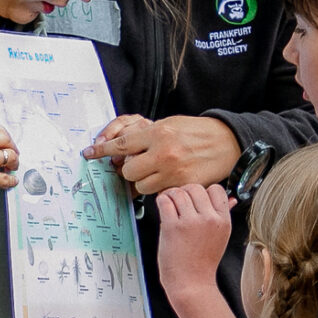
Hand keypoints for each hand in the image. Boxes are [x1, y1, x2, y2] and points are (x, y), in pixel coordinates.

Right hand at [0, 117, 19, 203]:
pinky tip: (11, 181)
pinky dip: (11, 181)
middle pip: (5, 138)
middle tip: (13, 152)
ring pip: (10, 156)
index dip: (2, 134)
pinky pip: (6, 178)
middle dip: (11, 146)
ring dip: (14, 162)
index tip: (5, 139)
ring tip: (13, 166)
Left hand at [84, 115, 239, 195]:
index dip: (102, 151)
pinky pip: (160, 193)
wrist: (227, 142)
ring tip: (158, 171)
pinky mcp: (183, 186)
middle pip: (128, 171)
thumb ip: (145, 136)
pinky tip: (169, 178)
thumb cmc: (196, 131)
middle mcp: (164, 153)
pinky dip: (161, 188)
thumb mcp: (168, 124)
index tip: (89, 154)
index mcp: (158, 133)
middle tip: (140, 164)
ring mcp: (174, 172)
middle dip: (130, 169)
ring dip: (145, 180)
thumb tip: (121, 148)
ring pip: (141, 186)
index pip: (121, 144)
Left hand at [156, 183, 234, 301]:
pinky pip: (165, 201)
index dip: (204, 191)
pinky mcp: (172, 227)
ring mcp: (191, 222)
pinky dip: (161, 201)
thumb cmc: (203, 263)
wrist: (191, 284)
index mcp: (223, 221)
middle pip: (195, 187)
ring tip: (169, 204)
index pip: (216, 189)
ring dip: (171, 195)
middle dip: (185, 192)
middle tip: (179, 202)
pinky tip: (163, 208)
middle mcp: (209, 219)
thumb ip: (223, 215)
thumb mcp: (221, 237)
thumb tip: (231, 199)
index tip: (195, 200)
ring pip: (179, 192)